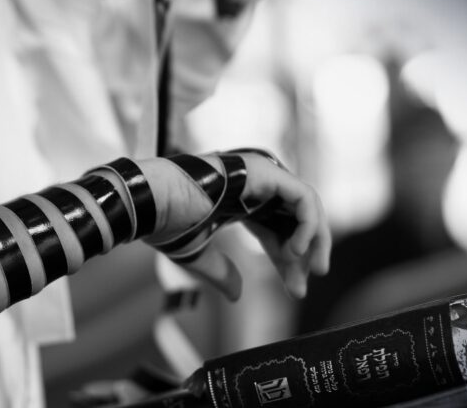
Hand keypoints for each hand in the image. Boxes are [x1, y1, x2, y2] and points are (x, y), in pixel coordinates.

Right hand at [141, 151, 330, 298]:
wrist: (151, 203)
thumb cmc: (166, 224)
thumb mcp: (198, 255)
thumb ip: (221, 272)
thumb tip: (238, 295)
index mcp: (237, 202)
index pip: (274, 232)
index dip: (286, 262)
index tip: (295, 290)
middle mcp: (253, 186)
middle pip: (292, 220)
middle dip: (305, 252)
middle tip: (310, 280)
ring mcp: (260, 175)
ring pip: (304, 206)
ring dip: (315, 238)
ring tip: (311, 269)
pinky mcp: (264, 171)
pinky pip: (302, 197)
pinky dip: (307, 224)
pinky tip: (297, 250)